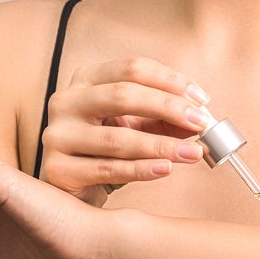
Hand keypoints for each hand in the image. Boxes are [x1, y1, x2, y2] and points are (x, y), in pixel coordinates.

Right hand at [40, 57, 212, 206]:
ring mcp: (57, 134)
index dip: (171, 81)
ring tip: (193, 153)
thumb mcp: (136, 127)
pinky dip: (142, 169)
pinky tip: (166, 168)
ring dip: (162, 145)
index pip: (132, 68)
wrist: (70, 190)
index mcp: (86, 79)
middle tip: (201, 123)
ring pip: (118, 138)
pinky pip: (108, 168)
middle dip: (169, 108)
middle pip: (123, 95)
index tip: (202, 100)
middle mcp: (66, 101)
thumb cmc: (105, 151)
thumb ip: (165, 120)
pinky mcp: (57, 169)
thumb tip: (202, 118)